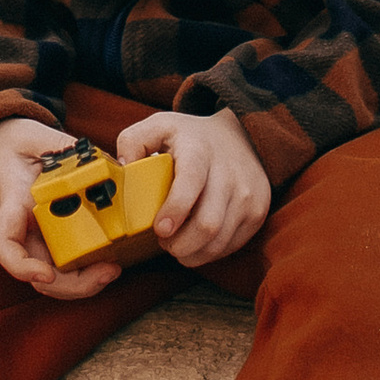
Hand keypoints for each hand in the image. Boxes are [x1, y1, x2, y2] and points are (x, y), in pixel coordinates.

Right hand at [0, 118, 125, 300]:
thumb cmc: (11, 145)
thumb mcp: (36, 136)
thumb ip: (69, 148)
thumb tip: (110, 164)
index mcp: (12, 204)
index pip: (5, 244)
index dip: (22, 267)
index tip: (47, 274)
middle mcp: (21, 231)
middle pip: (38, 275)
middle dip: (74, 285)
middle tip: (110, 271)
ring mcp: (34, 239)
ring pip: (54, 278)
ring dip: (84, 283)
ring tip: (114, 269)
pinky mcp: (48, 239)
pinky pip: (64, 265)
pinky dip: (86, 270)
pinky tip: (110, 258)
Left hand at [119, 106, 269, 265]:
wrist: (242, 136)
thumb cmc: (192, 137)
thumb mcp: (160, 126)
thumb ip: (132, 141)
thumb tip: (121, 170)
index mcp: (200, 150)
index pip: (191, 183)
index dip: (175, 210)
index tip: (160, 230)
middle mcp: (229, 173)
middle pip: (207, 224)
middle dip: (179, 245)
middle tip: (164, 243)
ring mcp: (248, 194)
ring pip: (219, 241)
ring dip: (192, 253)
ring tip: (177, 246)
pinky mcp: (258, 211)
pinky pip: (231, 245)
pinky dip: (209, 252)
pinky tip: (196, 243)